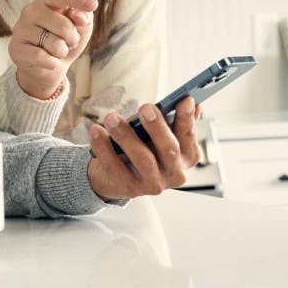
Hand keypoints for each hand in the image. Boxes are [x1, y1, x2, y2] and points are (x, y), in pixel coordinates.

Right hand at [9, 0, 97, 99]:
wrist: (48, 66)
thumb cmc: (65, 40)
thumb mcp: (81, 27)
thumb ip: (84, 16)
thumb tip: (81, 16)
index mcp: (47, 0)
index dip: (78, 0)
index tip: (93, 5)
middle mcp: (31, 10)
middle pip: (64, 25)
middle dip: (73, 39)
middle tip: (69, 42)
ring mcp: (21, 28)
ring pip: (54, 44)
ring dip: (62, 52)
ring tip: (56, 51)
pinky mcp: (16, 48)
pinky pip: (41, 57)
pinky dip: (52, 63)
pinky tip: (48, 61)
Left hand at [85, 97, 202, 200]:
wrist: (118, 177)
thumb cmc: (144, 147)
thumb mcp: (159, 135)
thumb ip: (174, 120)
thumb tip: (191, 101)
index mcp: (186, 157)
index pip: (189, 136)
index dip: (188, 118)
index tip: (185, 99)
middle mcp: (174, 174)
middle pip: (169, 149)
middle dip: (157, 127)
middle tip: (145, 107)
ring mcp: (153, 184)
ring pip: (142, 159)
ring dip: (126, 136)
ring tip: (111, 118)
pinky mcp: (129, 189)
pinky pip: (114, 166)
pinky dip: (103, 147)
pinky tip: (95, 130)